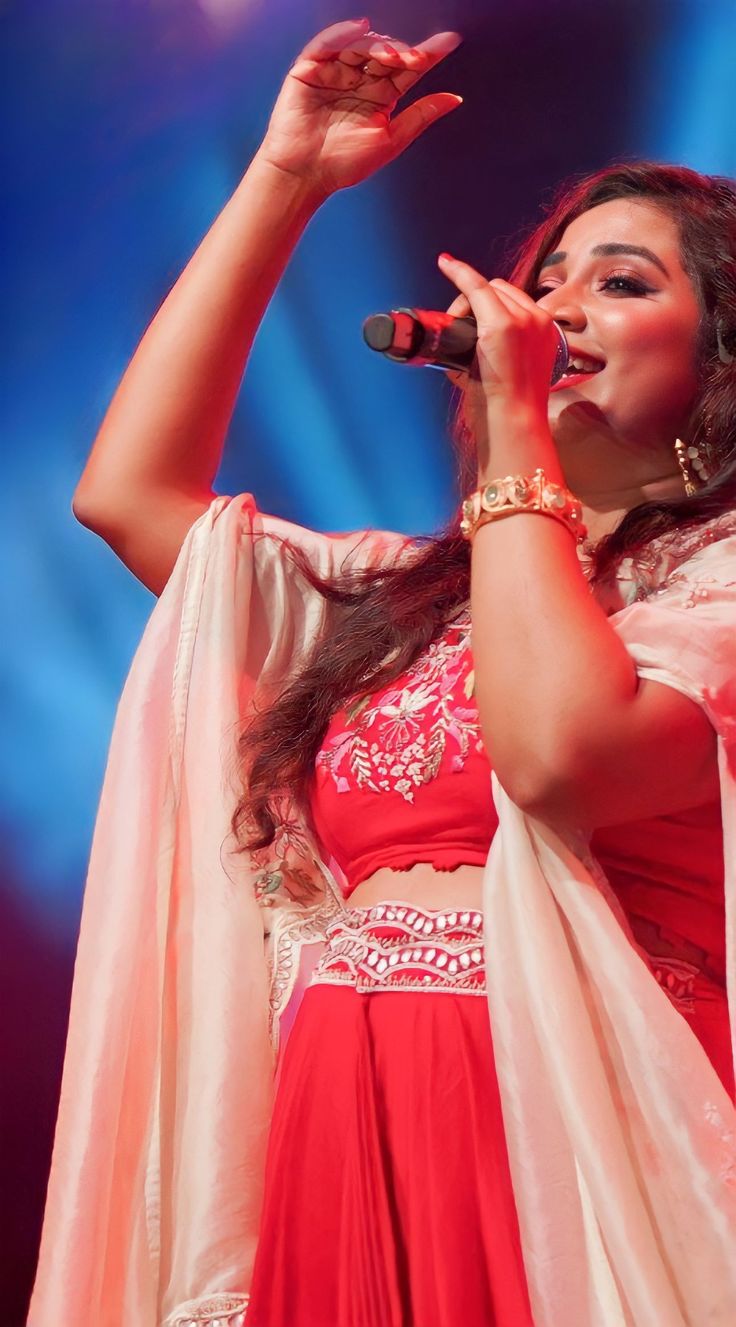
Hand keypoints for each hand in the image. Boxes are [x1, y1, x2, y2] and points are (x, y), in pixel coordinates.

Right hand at [257, 18, 462, 198]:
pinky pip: (328, 44)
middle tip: (417, 59)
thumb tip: (454, 99)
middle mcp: (358, 80)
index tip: (450, 42)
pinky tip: (361, 30)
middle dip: (403, 53)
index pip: (407, 70)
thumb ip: (420, 116)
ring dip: (379, 47)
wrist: (305, 175)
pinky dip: (344, 34)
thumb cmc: (342, 164)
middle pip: (386, 54)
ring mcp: (334, 72)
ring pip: (360, 46)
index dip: (428, 55)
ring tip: (394, 57)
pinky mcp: (310, 69)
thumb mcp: (390, 140)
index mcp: (379, 97)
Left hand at [438, 254, 557, 467]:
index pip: (516, 300)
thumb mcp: (517, 371)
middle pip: (501, 289)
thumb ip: (504, 348)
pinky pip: (475, 286)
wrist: (516, 421)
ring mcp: (521, 320)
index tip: (477, 298)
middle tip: (458, 332)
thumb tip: (468, 340)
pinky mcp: (501, 325)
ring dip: (467, 303)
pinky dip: (458, 273)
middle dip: (477, 302)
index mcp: (546, 330)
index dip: (492, 299)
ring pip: (487, 289)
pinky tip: (445, 264)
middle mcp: (538, 319)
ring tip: (455, 333)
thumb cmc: (511, 406)